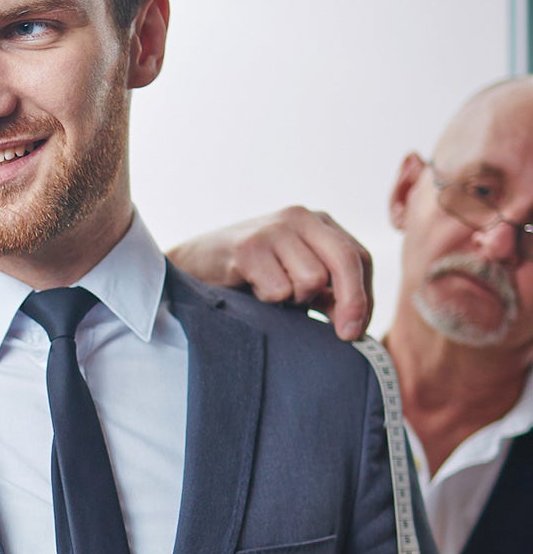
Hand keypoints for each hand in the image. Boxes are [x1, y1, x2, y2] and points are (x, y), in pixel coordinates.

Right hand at [166, 207, 372, 340]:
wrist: (191, 265)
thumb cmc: (248, 275)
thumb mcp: (296, 279)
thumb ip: (327, 294)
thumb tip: (356, 326)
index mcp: (317, 223)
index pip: (358, 257)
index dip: (363, 296)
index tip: (357, 330)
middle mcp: (300, 218)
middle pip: (345, 261)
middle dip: (351, 302)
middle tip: (346, 335)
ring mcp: (273, 229)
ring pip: (312, 279)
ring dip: (294, 299)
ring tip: (271, 293)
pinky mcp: (248, 247)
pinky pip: (279, 289)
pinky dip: (268, 300)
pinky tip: (251, 290)